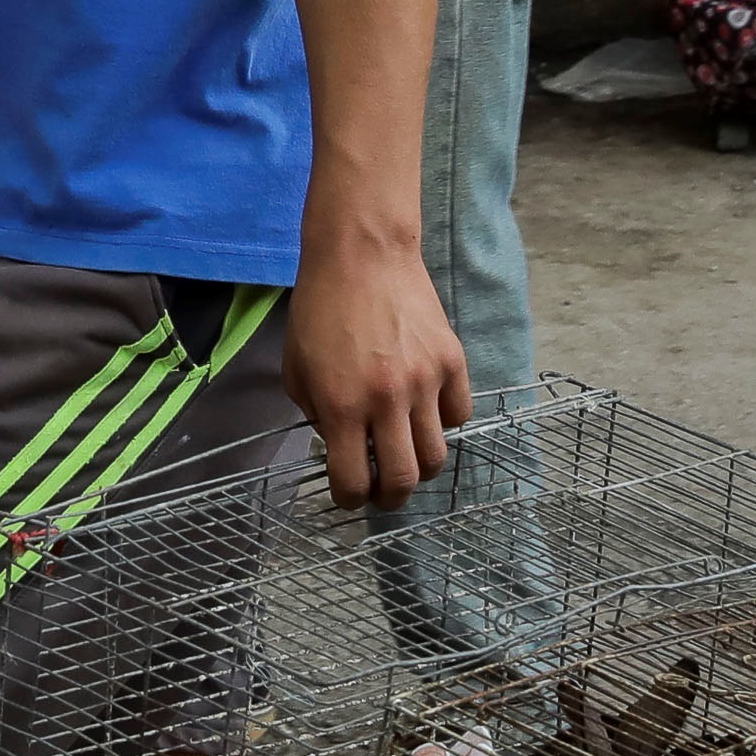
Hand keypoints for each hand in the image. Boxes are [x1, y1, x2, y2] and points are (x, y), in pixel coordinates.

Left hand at [282, 232, 467, 506]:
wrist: (362, 255)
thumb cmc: (320, 310)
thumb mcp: (296, 370)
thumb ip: (317, 415)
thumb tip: (341, 446)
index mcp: (342, 405)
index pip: (353, 481)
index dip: (349, 499)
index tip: (349, 495)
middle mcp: (388, 400)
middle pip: (403, 480)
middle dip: (390, 498)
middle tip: (383, 492)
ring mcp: (426, 382)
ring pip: (437, 456)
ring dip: (419, 467)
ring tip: (406, 457)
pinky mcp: (452, 362)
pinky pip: (459, 415)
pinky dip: (443, 424)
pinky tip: (425, 412)